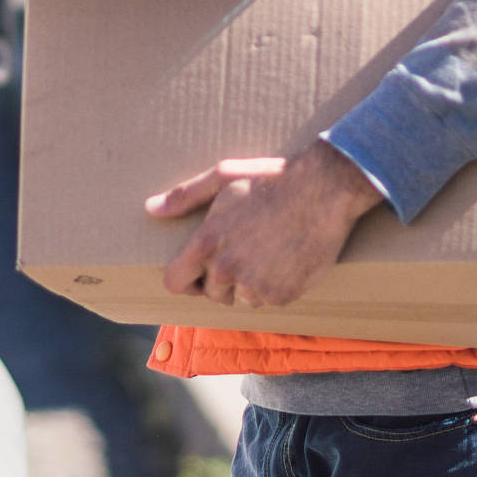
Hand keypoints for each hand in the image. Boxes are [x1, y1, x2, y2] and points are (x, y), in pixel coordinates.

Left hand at [146, 140, 382, 308]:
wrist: (325, 189)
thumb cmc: (271, 178)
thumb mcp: (223, 176)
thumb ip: (185, 196)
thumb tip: (151, 209)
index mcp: (207, 243)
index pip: (175, 282)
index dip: (184, 279)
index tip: (195, 273)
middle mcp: (227, 270)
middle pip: (211, 293)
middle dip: (221, 279)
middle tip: (241, 253)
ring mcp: (256, 286)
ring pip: (241, 298)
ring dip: (248, 284)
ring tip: (265, 253)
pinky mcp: (283, 295)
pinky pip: (269, 300)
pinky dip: (274, 287)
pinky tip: (284, 260)